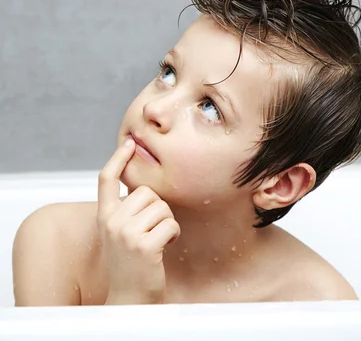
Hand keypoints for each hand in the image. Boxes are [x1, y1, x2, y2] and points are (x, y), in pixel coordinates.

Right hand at [97, 138, 180, 304]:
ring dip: (166, 223)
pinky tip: (164, 248)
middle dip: (157, 208)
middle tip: (152, 230)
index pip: (106, 179)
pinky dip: (173, 234)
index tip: (128, 144)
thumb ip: (124, 210)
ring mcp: (127, 234)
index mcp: (104, 216)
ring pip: (162, 207)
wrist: (129, 298)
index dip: (117, 158)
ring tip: (157, 240)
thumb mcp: (117, 232)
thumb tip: (140, 187)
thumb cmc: (129, 263)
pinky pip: (170, 224)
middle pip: (147, 192)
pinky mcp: (144, 246)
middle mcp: (112, 222)